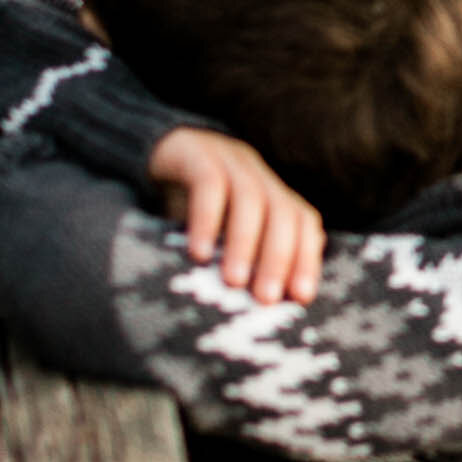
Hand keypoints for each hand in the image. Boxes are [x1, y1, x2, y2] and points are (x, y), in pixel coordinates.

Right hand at [148, 128, 324, 305]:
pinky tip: (197, 253)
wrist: (154, 150)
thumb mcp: (220, 233)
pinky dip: (207, 219)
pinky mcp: (196, 153)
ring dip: (245, 242)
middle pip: (284, 212)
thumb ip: (240, 260)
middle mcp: (258, 176)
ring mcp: (229, 160)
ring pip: (250, 198)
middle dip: (280, 257)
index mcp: (272, 193)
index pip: (305, 223)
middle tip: (267, 298)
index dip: (307, 258)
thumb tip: (257, 311)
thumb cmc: (190, 207)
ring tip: (234, 281)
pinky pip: (208, 183)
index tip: (302, 297)